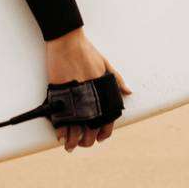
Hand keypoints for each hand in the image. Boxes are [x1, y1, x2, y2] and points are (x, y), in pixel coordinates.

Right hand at [44, 28, 132, 151]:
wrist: (67, 42)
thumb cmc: (87, 52)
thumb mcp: (106, 65)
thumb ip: (116, 81)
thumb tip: (128, 91)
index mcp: (103, 95)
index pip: (107, 124)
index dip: (103, 134)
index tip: (98, 138)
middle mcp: (91, 101)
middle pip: (90, 132)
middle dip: (86, 141)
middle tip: (80, 142)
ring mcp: (75, 100)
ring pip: (75, 130)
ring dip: (72, 141)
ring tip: (69, 145)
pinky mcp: (60, 97)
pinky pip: (61, 121)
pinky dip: (60, 132)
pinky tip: (60, 137)